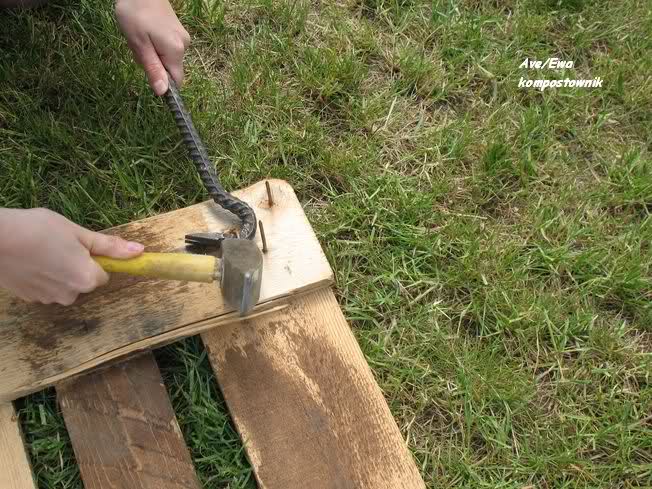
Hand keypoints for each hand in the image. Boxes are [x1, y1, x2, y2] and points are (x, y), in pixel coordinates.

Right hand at [0, 208, 143, 305]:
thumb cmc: (38, 230)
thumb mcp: (78, 233)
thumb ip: (110, 247)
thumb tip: (140, 252)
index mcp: (86, 279)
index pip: (103, 275)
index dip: (94, 260)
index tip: (81, 247)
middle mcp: (70, 295)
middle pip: (83, 282)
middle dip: (76, 266)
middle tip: (59, 245)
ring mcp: (47, 299)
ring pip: (63, 286)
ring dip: (58, 272)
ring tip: (41, 251)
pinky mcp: (29, 299)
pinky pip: (45, 288)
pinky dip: (41, 277)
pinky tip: (29, 260)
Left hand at [115, 0, 189, 94]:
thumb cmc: (135, 14)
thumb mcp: (139, 45)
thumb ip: (153, 69)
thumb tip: (163, 93)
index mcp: (176, 51)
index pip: (176, 81)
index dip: (163, 83)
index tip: (147, 70)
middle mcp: (184, 46)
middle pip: (169, 69)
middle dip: (153, 65)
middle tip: (138, 47)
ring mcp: (182, 38)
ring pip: (167, 59)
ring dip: (152, 54)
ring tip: (140, 38)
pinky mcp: (178, 33)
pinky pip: (167, 49)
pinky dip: (155, 46)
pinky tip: (146, 34)